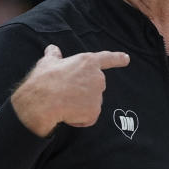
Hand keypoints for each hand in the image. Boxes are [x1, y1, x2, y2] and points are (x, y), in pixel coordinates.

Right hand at [12, 45, 129, 136]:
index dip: (117, 58)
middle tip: (66, 93)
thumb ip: (54, 56)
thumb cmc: (44, 80)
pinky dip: (79, 119)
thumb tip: (52, 49)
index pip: (107, 58)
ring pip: (91, 104)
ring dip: (80, 106)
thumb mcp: (47, 63)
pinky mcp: (95, 111)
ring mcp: (98, 95)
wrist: (42, 101)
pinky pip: (88, 118)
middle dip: (84, 92)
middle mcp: (98, 77)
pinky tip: (67, 114)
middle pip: (96, 87)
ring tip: (64, 103)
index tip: (126, 58)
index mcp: (87, 62)